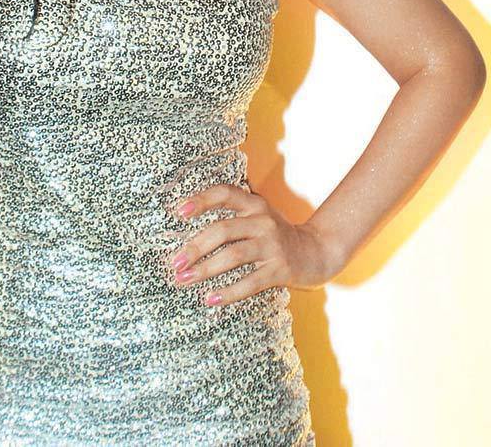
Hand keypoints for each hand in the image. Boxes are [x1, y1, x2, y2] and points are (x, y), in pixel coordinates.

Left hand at [167, 183, 337, 306]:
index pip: (224, 193)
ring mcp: (273, 244)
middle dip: (194, 247)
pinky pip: (250, 282)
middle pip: (222, 230)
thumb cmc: (276, 236)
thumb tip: (188, 232)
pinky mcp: (280, 269)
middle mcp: (263, 220)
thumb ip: (232, 217)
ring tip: (185, 280)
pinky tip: (211, 299)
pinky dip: (228, 292)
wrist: (317, 252)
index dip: (201, 200)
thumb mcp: (258, 217)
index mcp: (254, 204)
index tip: (179, 212)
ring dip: (205, 269)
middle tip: (175, 263)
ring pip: (233, 255)